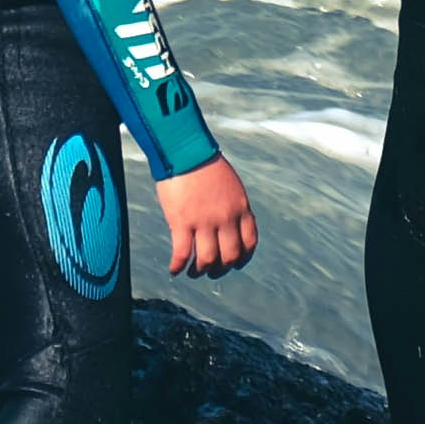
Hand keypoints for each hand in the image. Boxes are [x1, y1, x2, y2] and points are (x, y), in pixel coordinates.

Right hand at [152, 156, 256, 275]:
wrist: (186, 151)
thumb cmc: (206, 164)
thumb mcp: (231, 186)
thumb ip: (233, 206)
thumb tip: (230, 224)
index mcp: (241, 208)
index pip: (250, 243)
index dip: (243, 258)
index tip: (235, 264)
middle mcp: (226, 219)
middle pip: (229, 257)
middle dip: (221, 269)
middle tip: (212, 272)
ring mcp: (204, 222)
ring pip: (206, 260)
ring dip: (200, 271)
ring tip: (193, 273)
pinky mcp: (182, 222)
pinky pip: (182, 254)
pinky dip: (178, 266)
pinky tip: (174, 270)